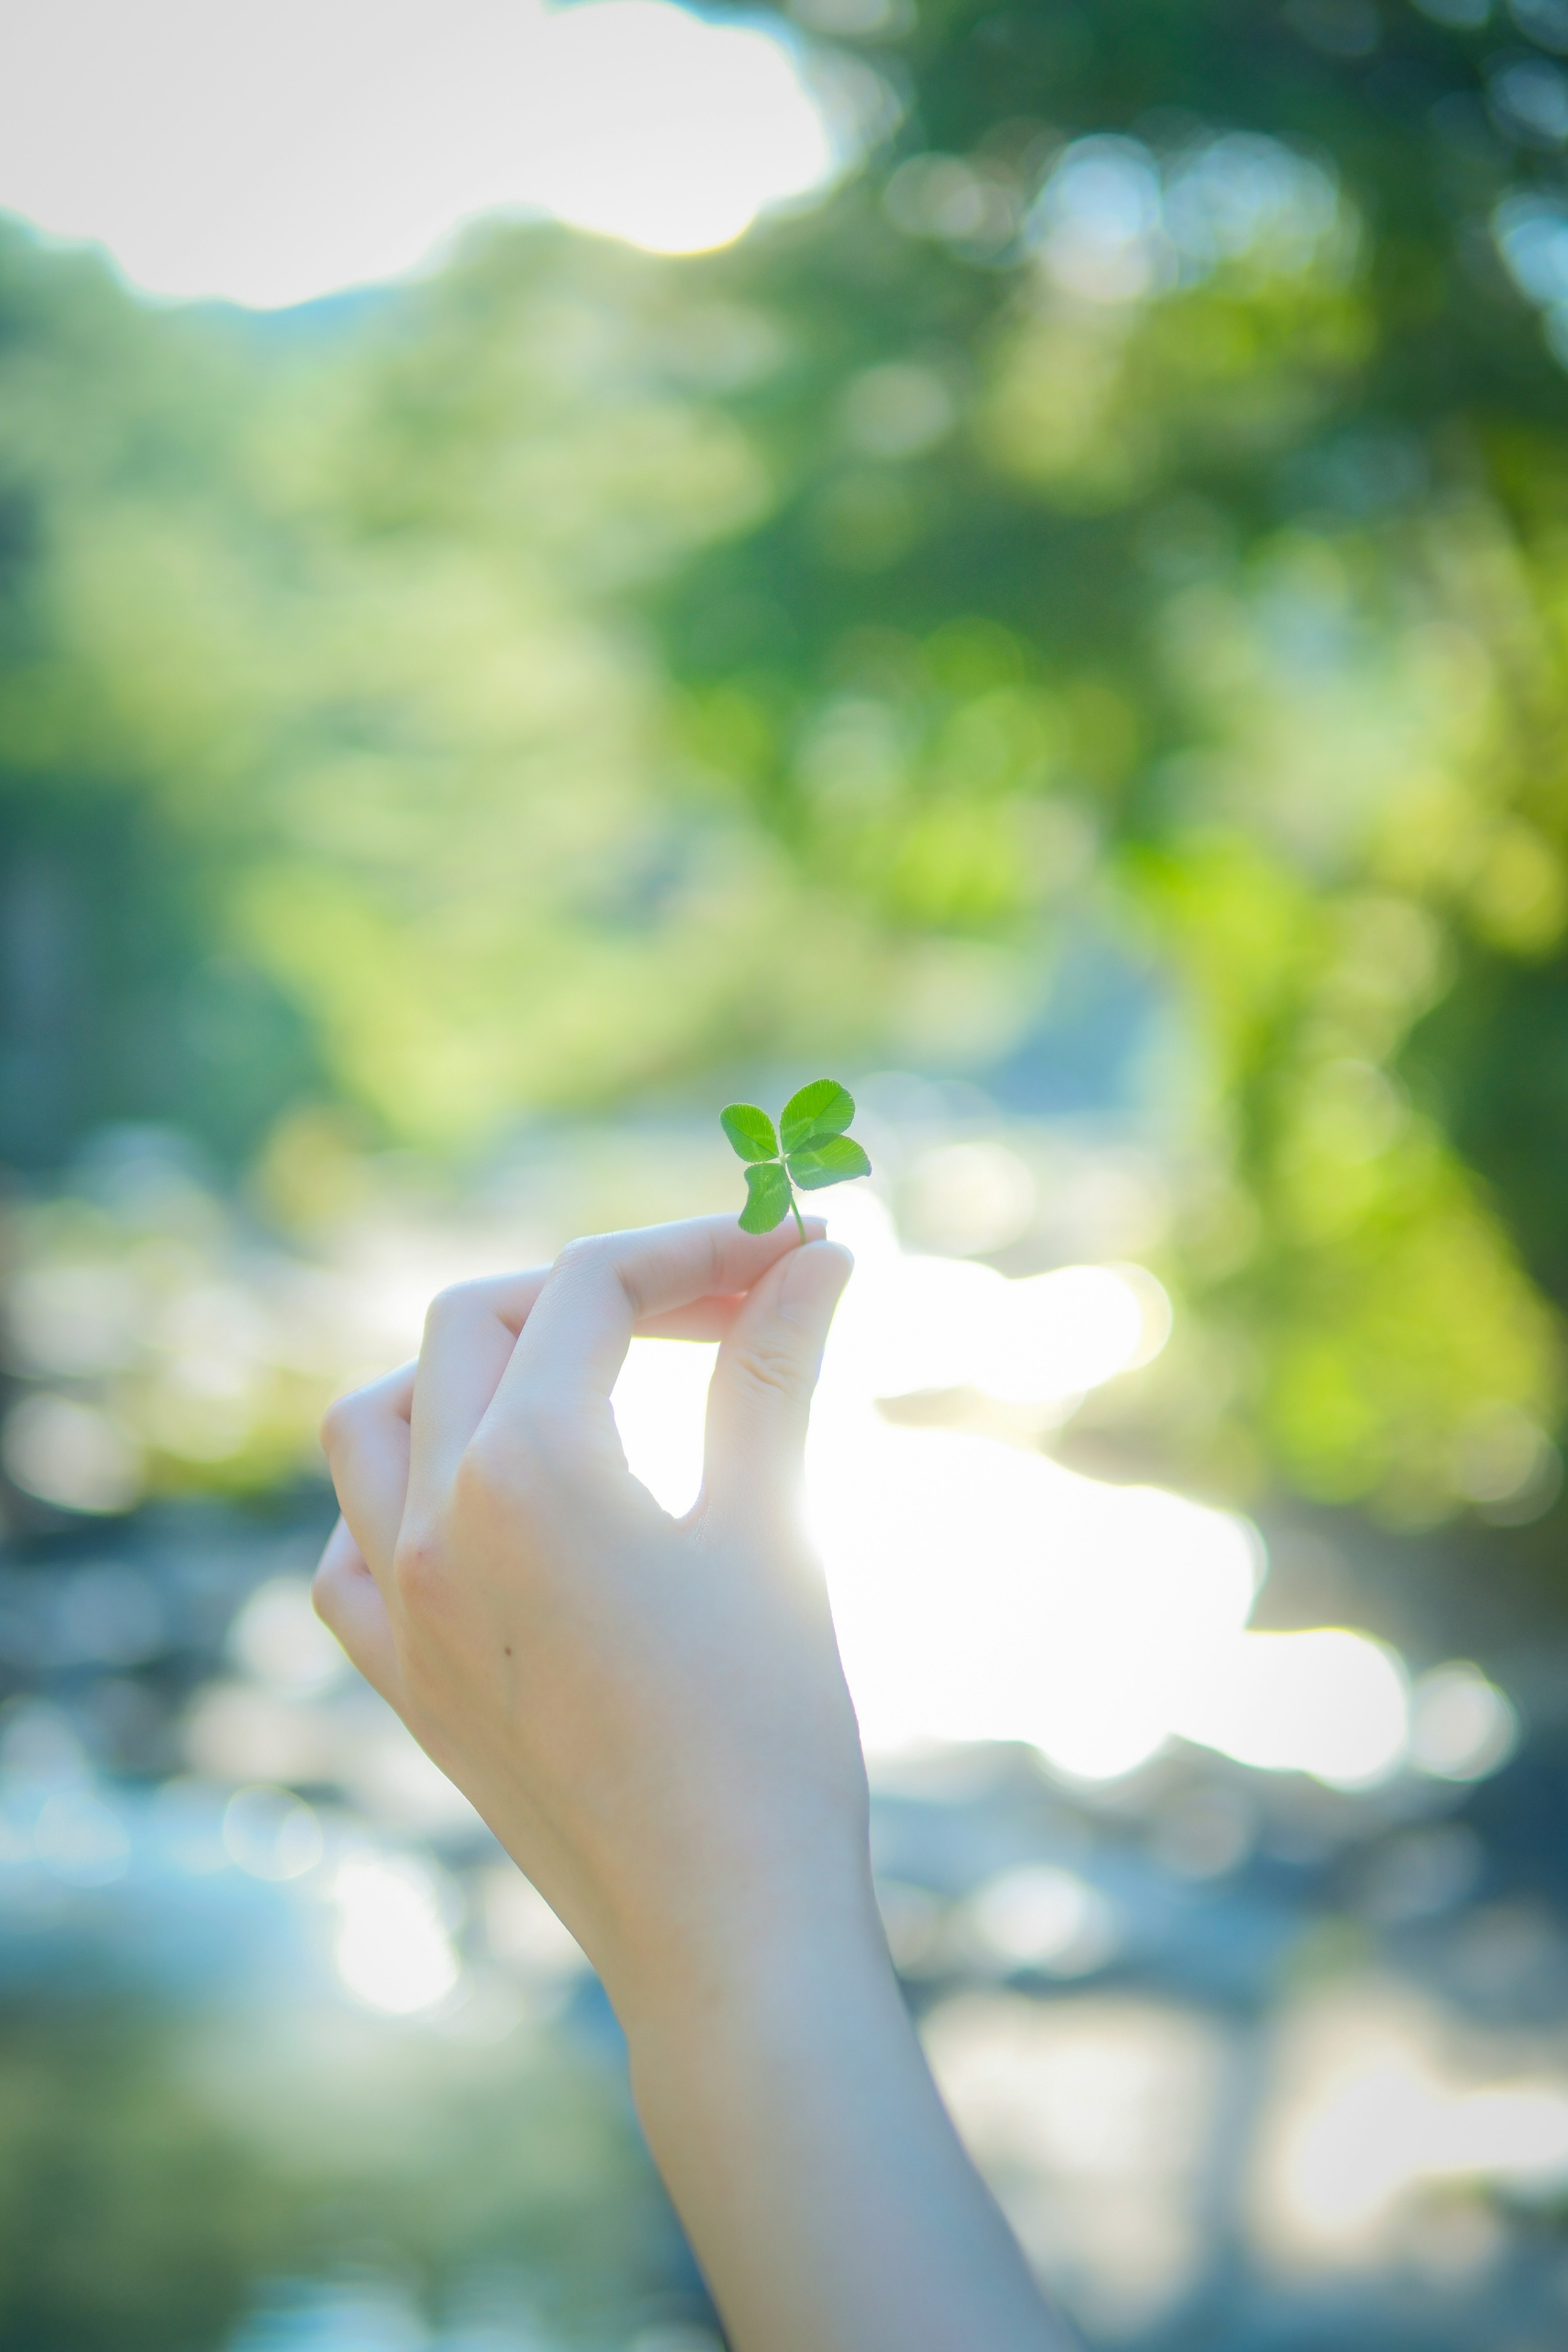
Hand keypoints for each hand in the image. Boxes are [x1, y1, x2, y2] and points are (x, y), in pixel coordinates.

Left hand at [313, 1213, 864, 2020]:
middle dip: (593, 1290)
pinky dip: (403, 1496)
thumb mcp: (773, 1526)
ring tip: (581, 1386)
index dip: (697, 1245)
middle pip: (474, 1318)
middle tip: (717, 1312)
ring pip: (374, 1418)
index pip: (592, 1284)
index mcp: (529, 1467)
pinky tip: (489, 1514)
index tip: (787, 1247)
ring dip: (467, 1371)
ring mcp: (395, 1605)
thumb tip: (822, 1254)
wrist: (722, 1932)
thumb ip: (774, 1372)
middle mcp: (431, 1521)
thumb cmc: (769, 1732)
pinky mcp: (397, 1678)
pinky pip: (346, 1545)